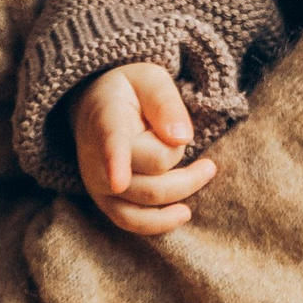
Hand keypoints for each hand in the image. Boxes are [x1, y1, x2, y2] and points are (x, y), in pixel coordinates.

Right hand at [72, 58, 219, 238]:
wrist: (96, 106)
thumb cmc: (130, 91)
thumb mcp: (151, 79)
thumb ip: (165, 103)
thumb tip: (181, 138)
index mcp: (105, 118)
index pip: (111, 142)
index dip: (114, 161)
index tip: (117, 182)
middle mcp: (95, 156)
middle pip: (150, 172)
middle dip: (186, 167)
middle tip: (207, 158)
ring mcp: (98, 182)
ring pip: (146, 200)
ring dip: (182, 189)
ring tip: (206, 170)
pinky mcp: (106, 201)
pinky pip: (130, 221)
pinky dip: (159, 222)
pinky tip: (183, 212)